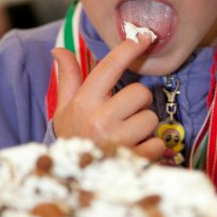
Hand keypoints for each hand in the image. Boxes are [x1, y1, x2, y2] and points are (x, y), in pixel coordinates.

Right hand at [52, 36, 165, 160]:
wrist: (72, 180)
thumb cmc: (73, 139)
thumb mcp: (64, 109)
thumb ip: (68, 79)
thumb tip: (59, 49)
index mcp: (85, 103)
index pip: (109, 67)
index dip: (128, 49)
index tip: (143, 37)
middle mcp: (101, 120)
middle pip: (140, 93)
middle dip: (138, 103)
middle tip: (124, 115)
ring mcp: (118, 142)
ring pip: (151, 119)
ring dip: (144, 128)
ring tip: (127, 137)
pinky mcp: (134, 161)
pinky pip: (158, 144)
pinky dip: (152, 148)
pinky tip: (135, 152)